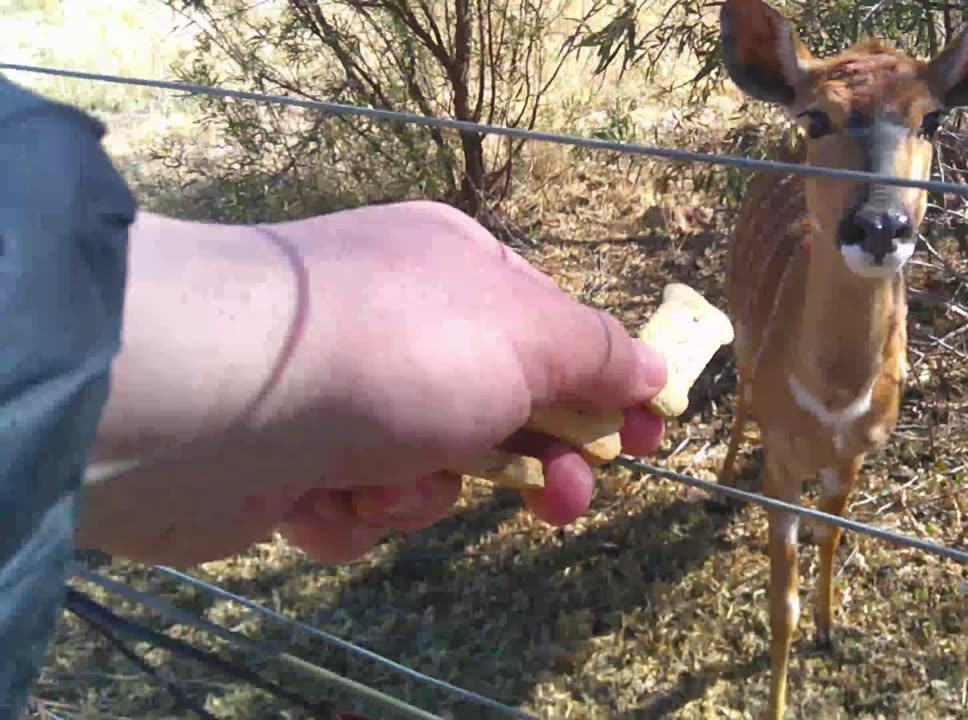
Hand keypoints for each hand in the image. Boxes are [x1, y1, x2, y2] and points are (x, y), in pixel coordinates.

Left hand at [82, 202, 666, 565]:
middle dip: (532, 462)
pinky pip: (358, 503)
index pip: (556, 330)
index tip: (649, 442)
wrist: (209, 395)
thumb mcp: (526, 335)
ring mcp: (341, 392)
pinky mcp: (288, 457)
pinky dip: (353, 512)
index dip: (606, 387)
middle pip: (500, 408)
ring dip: (422, 489)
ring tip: (386, 479)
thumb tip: (655, 368)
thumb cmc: (394, 348)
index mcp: (459, 270)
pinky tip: (322, 497)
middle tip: (557, 503)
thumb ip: (598, 354)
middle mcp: (401, 323)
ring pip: (430, 468)